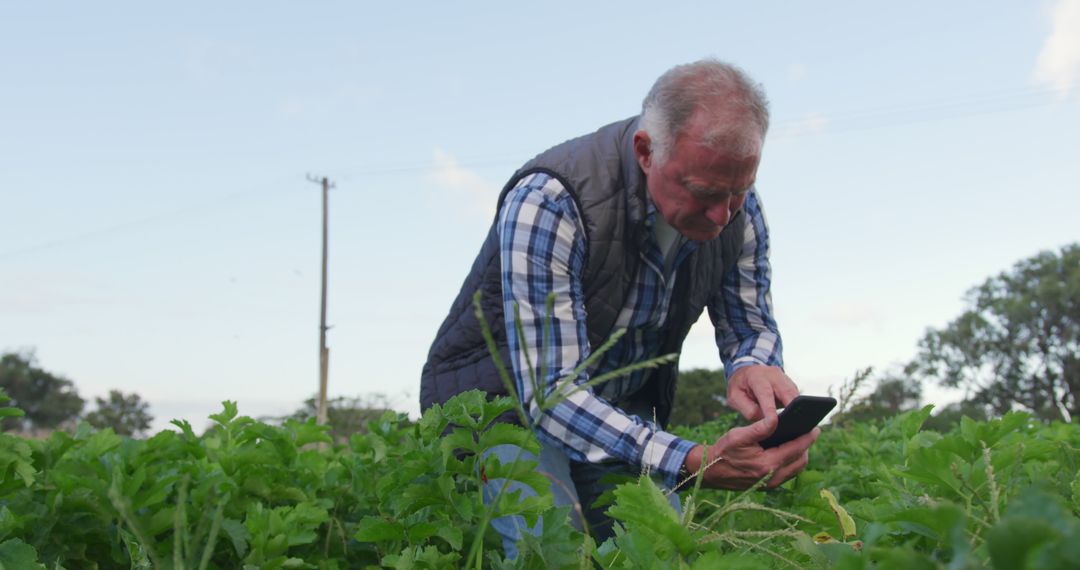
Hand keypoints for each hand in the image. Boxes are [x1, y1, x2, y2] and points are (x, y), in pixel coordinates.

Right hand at [682, 416, 818, 489]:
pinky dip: (792, 462)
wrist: (711, 471)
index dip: (808, 438)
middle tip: (808, 432)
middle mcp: (772, 477)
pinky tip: (788, 450)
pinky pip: (787, 474)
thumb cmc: (724, 451)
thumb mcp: (739, 435)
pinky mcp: (768, 486)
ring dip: (800, 455)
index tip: (816, 428)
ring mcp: (770, 484)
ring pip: (796, 469)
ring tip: (800, 440)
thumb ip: (760, 427)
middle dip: (807, 446)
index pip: (796, 449)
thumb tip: (776, 417)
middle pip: (800, 461)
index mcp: (767, 464)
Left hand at [727, 365, 799, 421]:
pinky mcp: (791, 385)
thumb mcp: (735, 397)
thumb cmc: (740, 387)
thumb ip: (748, 409)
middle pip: (787, 392)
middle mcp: (773, 375)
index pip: (765, 393)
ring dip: (796, 409)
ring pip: (795, 395)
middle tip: (792, 426)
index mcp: (756, 377)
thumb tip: (765, 421)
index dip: (770, 409)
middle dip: (791, 409)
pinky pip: (796, 398)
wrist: (746, 373)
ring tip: (794, 426)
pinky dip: (796, 409)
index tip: (773, 423)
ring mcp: (784, 379)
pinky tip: (794, 421)